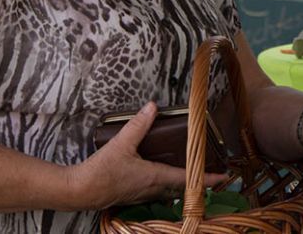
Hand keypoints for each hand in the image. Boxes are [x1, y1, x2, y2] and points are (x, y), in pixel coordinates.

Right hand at [66, 102, 224, 208]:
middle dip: (197, 182)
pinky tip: (161, 179)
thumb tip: (152, 106)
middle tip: (211, 176)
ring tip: (191, 177)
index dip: (206, 177)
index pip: (187, 177)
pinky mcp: (132, 196)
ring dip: (182, 185)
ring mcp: (142, 195)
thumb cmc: (100, 172)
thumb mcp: (121, 144)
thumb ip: (138, 125)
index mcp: (154, 177)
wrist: (79, 192)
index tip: (223, 177)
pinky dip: (165, 186)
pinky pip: (156, 193)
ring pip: (169, 191)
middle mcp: (152, 189)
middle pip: (181, 187)